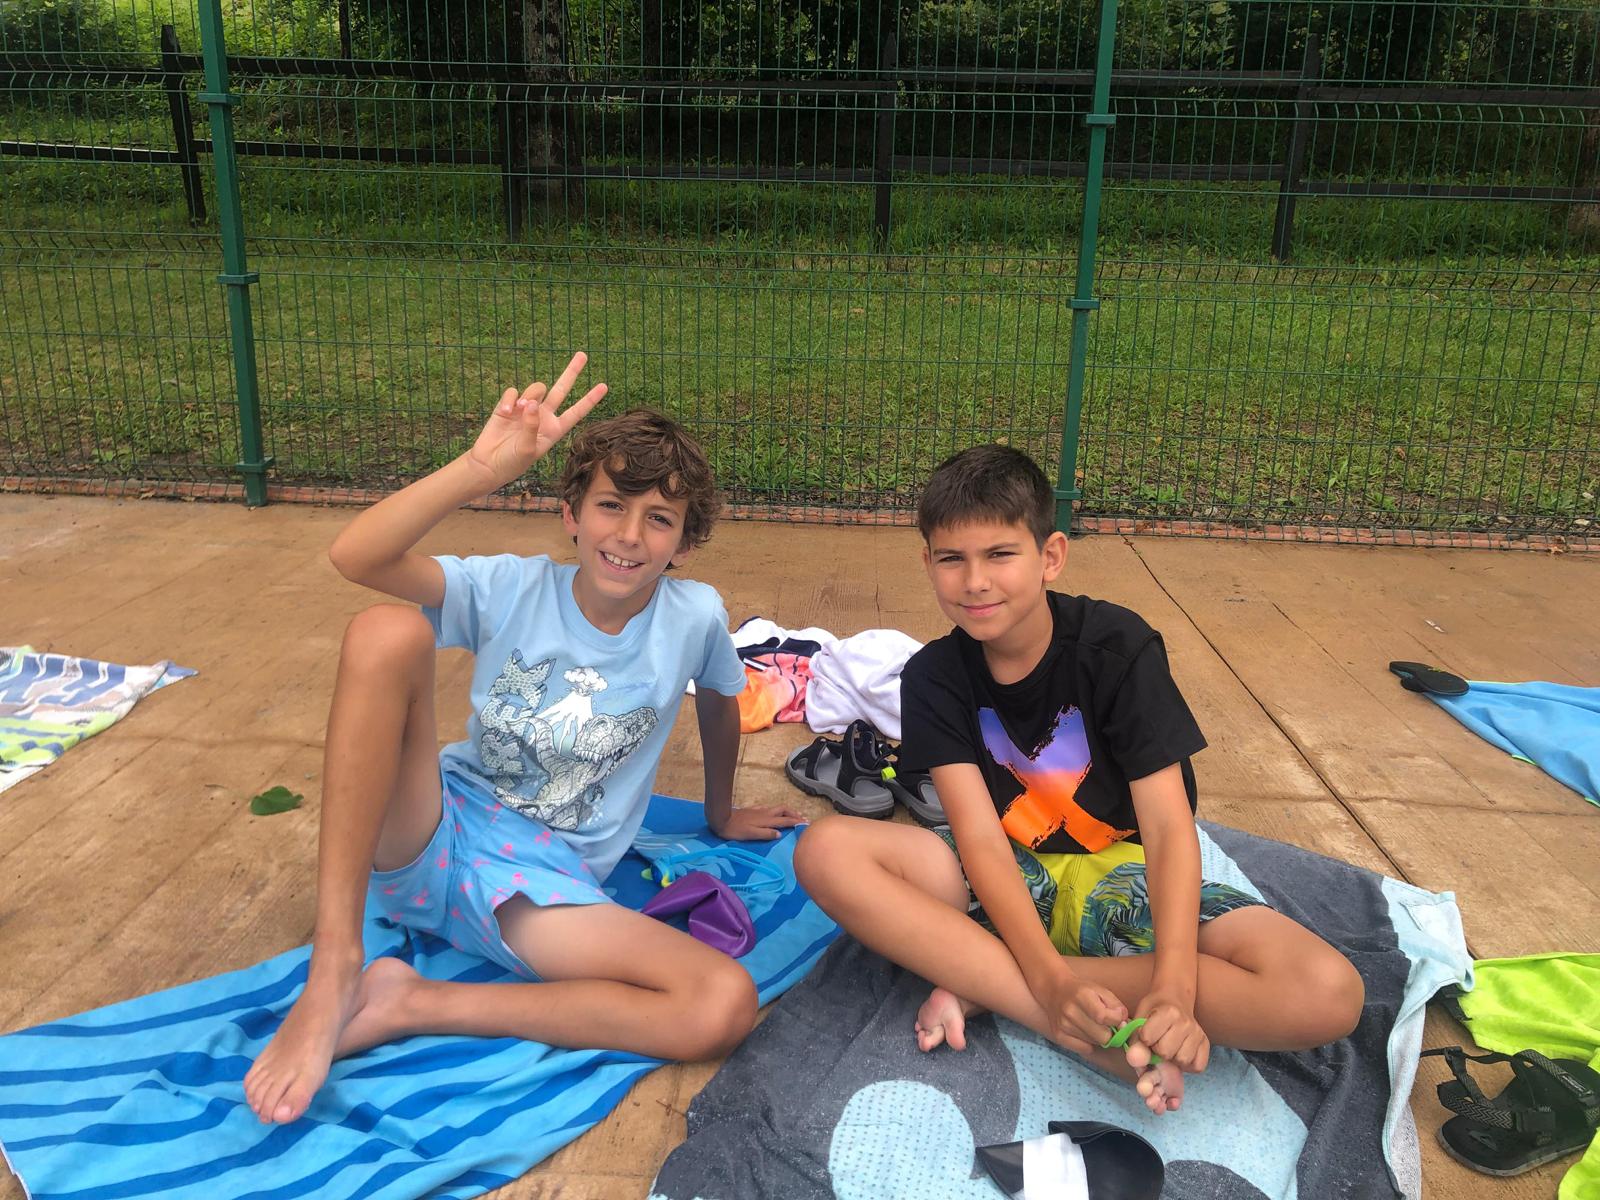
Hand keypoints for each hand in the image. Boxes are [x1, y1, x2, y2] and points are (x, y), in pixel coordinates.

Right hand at [466, 352, 607, 488]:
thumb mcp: (528, 449)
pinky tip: (506, 411)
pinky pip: (514, 391)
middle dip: (571, 372)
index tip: (604, 386)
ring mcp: (526, 409)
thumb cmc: (512, 462)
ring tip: (520, 410)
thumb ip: (532, 425)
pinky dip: (511, 398)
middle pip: (561, 389)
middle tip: (582, 355)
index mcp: (555, 429)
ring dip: (531, 395)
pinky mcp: (508, 405)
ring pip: (537, 388)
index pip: (576, 412)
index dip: (590, 400)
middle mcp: (544, 416)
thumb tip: (531, 403)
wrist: (489, 463)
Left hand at [712, 804, 807, 841]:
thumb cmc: (735, 830)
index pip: (785, 820)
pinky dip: (776, 810)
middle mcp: (765, 813)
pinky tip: (774, 813)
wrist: (721, 818)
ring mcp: (759, 810)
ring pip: (777, 808)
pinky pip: (769, 808)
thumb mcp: (751, 835)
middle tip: (802, 818)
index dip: (796, 821)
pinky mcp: (753, 810)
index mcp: (766, 820)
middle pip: (784, 810)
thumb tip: (780, 834)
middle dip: (794, 813)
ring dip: (787, 811)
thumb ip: (766, 834)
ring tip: (792, 815)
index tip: (807, 823)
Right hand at [1037, 967, 1128, 1055]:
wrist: (1054, 990)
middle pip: (1102, 1036)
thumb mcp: (1101, 990)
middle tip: (1106, 1024)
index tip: (1116, 1017)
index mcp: (1082, 996)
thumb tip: (1124, 1024)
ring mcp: (1063, 1025)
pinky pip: (1084, 1049)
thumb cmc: (1082, 990)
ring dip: (1099, 1037)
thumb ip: (1116, 1006)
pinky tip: (1085, 1031)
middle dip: (1110, 1031)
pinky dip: (1089, 1043)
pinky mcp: (1059, 1036)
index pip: (1104, 1017)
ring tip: (1093, 1025)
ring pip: (1095, 1044)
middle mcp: (1070, 1011)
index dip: (1116, 1020)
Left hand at [1133, 989, 1209, 1073]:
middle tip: (1159, 1040)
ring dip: (1173, 1059)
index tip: (1147, 1032)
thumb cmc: (1154, 1010)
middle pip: (1165, 1053)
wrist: (1174, 999)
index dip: (1143, 1039)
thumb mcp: (1139, 1017)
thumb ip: (1135, 1039)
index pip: (1147, 1039)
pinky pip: (1198, 1066)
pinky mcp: (1206, 1042)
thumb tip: (1134, 1060)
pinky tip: (1181, 1053)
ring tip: (1170, 1046)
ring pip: (1182, 1061)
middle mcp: (1186, 1022)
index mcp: (1168, 1012)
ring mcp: (1198, 1033)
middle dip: (1158, 1050)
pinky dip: (1188, 1065)